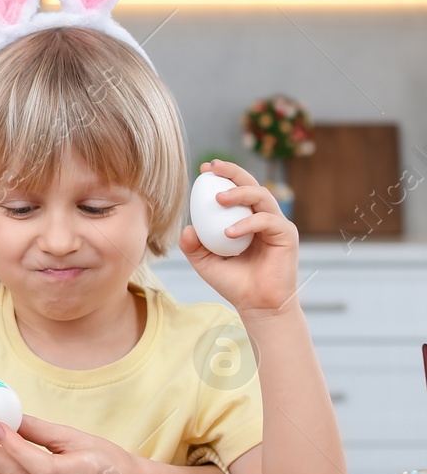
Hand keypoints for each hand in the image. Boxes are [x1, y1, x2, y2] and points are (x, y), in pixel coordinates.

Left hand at [180, 159, 299, 317]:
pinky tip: (228, 233)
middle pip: (252, 184)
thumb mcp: (205, 262)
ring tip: (218, 199)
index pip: (236, 190)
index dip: (222, 176)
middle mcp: (264, 217)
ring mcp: (277, 225)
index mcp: (246, 219)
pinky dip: (246, 223)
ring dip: (239, 192)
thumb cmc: (234, 283)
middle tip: (213, 167)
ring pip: (262, 196)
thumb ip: (193, 245)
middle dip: (233, 171)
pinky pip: (267, 220)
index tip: (203, 169)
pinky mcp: (287, 235)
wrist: (257, 305)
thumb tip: (187, 227)